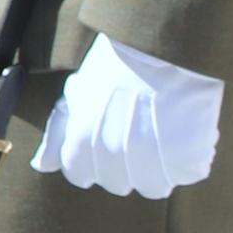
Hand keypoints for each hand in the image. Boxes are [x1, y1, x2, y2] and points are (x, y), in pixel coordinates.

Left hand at [33, 34, 225, 197]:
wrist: (163, 45)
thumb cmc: (116, 66)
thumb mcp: (77, 92)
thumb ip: (58, 134)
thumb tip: (41, 165)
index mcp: (81, 142)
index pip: (79, 175)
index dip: (91, 160)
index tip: (105, 139)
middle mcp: (113, 156)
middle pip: (117, 185)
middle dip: (124, 164)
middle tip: (136, 131)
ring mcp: (152, 161)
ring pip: (153, 187)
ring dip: (160, 166)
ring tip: (164, 131)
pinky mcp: (188, 159)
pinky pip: (188, 173)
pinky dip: (191, 156)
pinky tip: (186, 129)